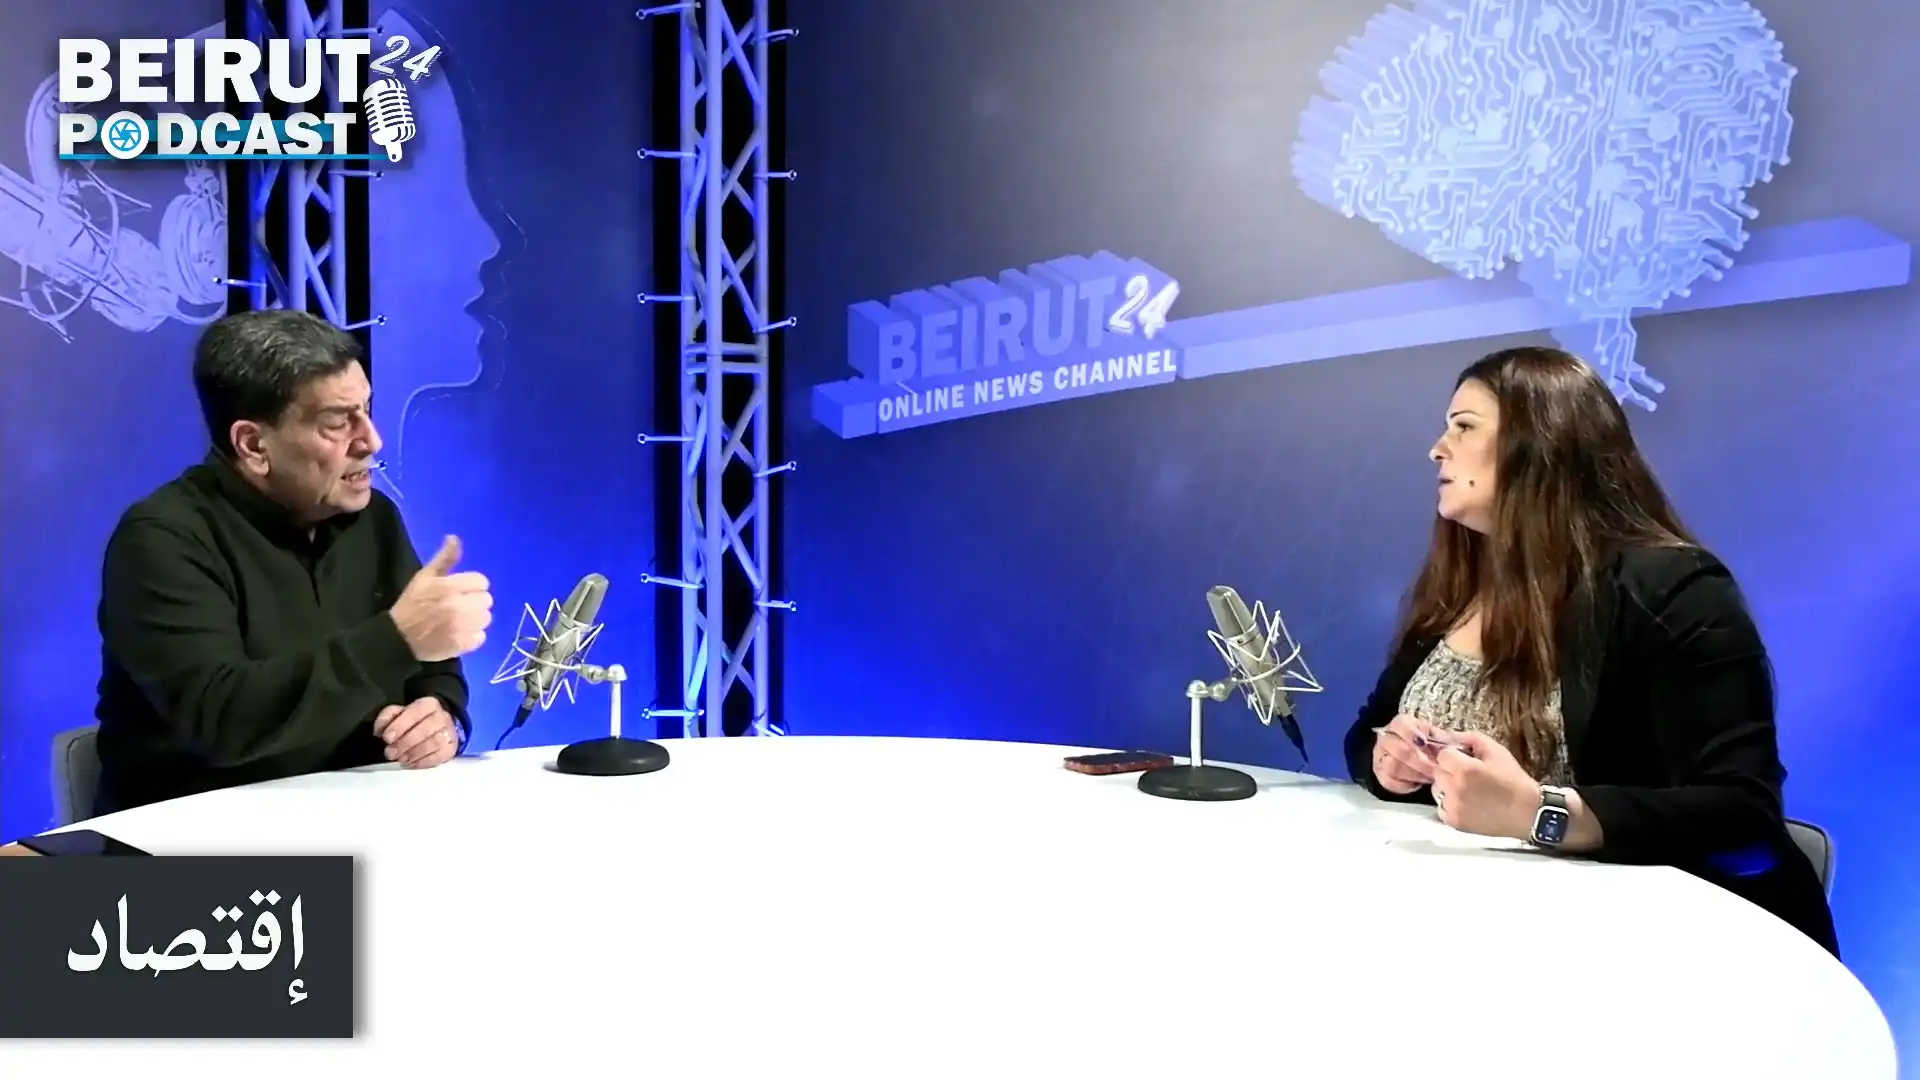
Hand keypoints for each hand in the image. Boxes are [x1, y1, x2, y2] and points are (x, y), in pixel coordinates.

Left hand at [373, 697, 460, 768]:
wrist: (438, 726)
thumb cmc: (415, 720)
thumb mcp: (399, 713)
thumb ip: (387, 718)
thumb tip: (379, 730)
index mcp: (428, 704)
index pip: (416, 712)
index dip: (400, 725)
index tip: (386, 738)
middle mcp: (442, 716)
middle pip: (425, 729)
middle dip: (405, 743)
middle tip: (390, 753)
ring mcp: (449, 733)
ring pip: (434, 743)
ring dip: (414, 753)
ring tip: (401, 759)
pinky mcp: (451, 749)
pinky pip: (439, 756)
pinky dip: (423, 762)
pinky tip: (411, 764)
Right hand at [390, 535, 491, 660]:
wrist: (398, 638)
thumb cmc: (412, 604)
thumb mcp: (424, 576)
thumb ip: (444, 558)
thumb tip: (454, 537)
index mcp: (449, 586)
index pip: (482, 582)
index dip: (472, 586)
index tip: (461, 591)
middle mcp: (459, 606)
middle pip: (487, 600)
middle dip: (475, 602)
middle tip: (459, 606)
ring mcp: (462, 627)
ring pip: (486, 618)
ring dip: (476, 619)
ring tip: (460, 621)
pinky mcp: (463, 645)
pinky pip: (481, 637)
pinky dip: (472, 637)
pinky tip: (459, 634)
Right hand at [1370, 713, 1438, 793]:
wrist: (1420, 761)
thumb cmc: (1431, 747)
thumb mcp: (1439, 739)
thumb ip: (1444, 739)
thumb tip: (1451, 745)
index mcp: (1400, 724)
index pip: (1400, 724)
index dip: (1412, 734)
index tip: (1426, 744)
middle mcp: (1386, 737)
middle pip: (1398, 749)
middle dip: (1419, 761)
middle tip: (1436, 769)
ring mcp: (1380, 756)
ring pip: (1392, 766)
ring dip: (1414, 773)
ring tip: (1429, 777)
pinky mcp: (1380, 773)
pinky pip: (1388, 781)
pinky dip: (1404, 785)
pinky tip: (1417, 784)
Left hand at [1430, 730, 1539, 838]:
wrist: (1527, 813)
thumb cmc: (1514, 781)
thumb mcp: (1497, 751)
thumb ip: (1472, 739)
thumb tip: (1451, 735)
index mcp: (1464, 770)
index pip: (1442, 755)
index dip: (1454, 756)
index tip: (1466, 761)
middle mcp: (1454, 789)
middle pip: (1438, 772)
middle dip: (1450, 770)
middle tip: (1468, 775)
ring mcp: (1453, 807)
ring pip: (1437, 790)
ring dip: (1447, 787)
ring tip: (1468, 790)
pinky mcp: (1454, 822)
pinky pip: (1441, 807)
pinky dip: (1450, 804)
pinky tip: (1467, 803)